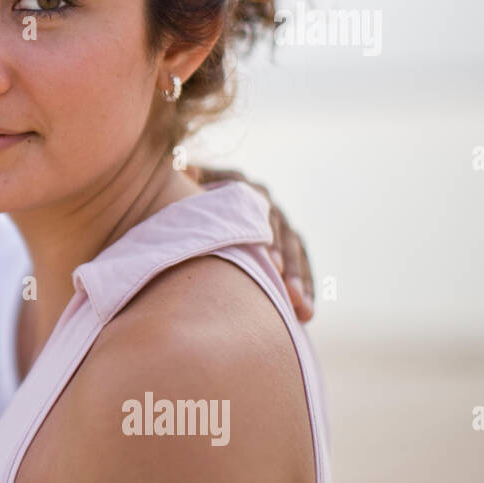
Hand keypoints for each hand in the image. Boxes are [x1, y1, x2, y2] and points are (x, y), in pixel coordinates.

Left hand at [188, 166, 314, 321]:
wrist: (190, 208)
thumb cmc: (177, 200)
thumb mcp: (177, 187)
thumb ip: (185, 179)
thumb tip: (186, 167)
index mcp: (240, 184)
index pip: (260, 210)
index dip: (268, 238)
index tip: (270, 265)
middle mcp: (265, 201)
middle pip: (282, 233)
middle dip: (287, 266)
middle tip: (287, 294)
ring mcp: (278, 223)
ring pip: (296, 252)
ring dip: (300, 282)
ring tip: (302, 311)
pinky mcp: (287, 246)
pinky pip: (302, 267)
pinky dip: (305, 289)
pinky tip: (306, 315)